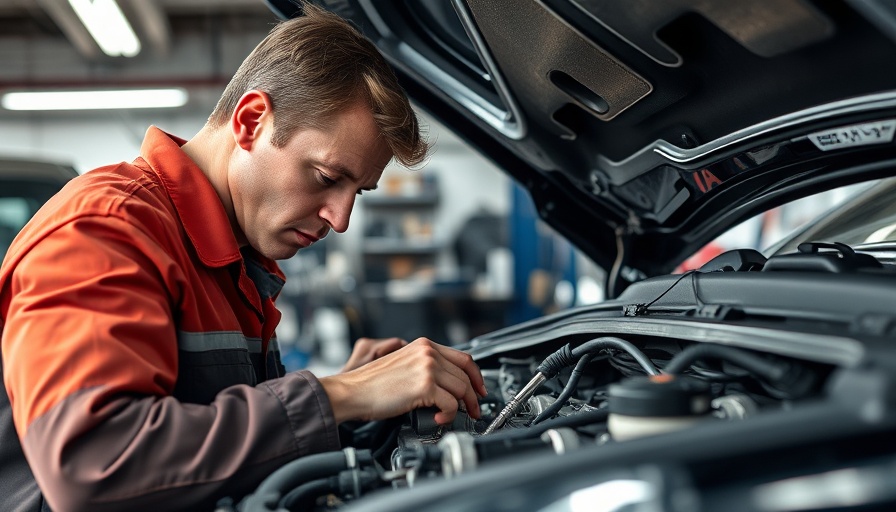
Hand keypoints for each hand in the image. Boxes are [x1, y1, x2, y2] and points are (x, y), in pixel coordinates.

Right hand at [319, 337, 486, 424]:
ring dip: (461, 407)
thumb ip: (424, 366)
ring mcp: (427, 367)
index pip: (463, 357)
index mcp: (424, 345)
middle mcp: (428, 352)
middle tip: (473, 410)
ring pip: (462, 390)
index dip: (476, 376)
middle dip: (473, 396)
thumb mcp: (403, 364)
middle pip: (466, 375)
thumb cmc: (371, 384)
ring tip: (451, 416)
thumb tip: (446, 383)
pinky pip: (451, 404)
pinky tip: (437, 418)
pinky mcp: (425, 386)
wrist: (351, 391)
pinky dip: (448, 415)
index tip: (479, 389)